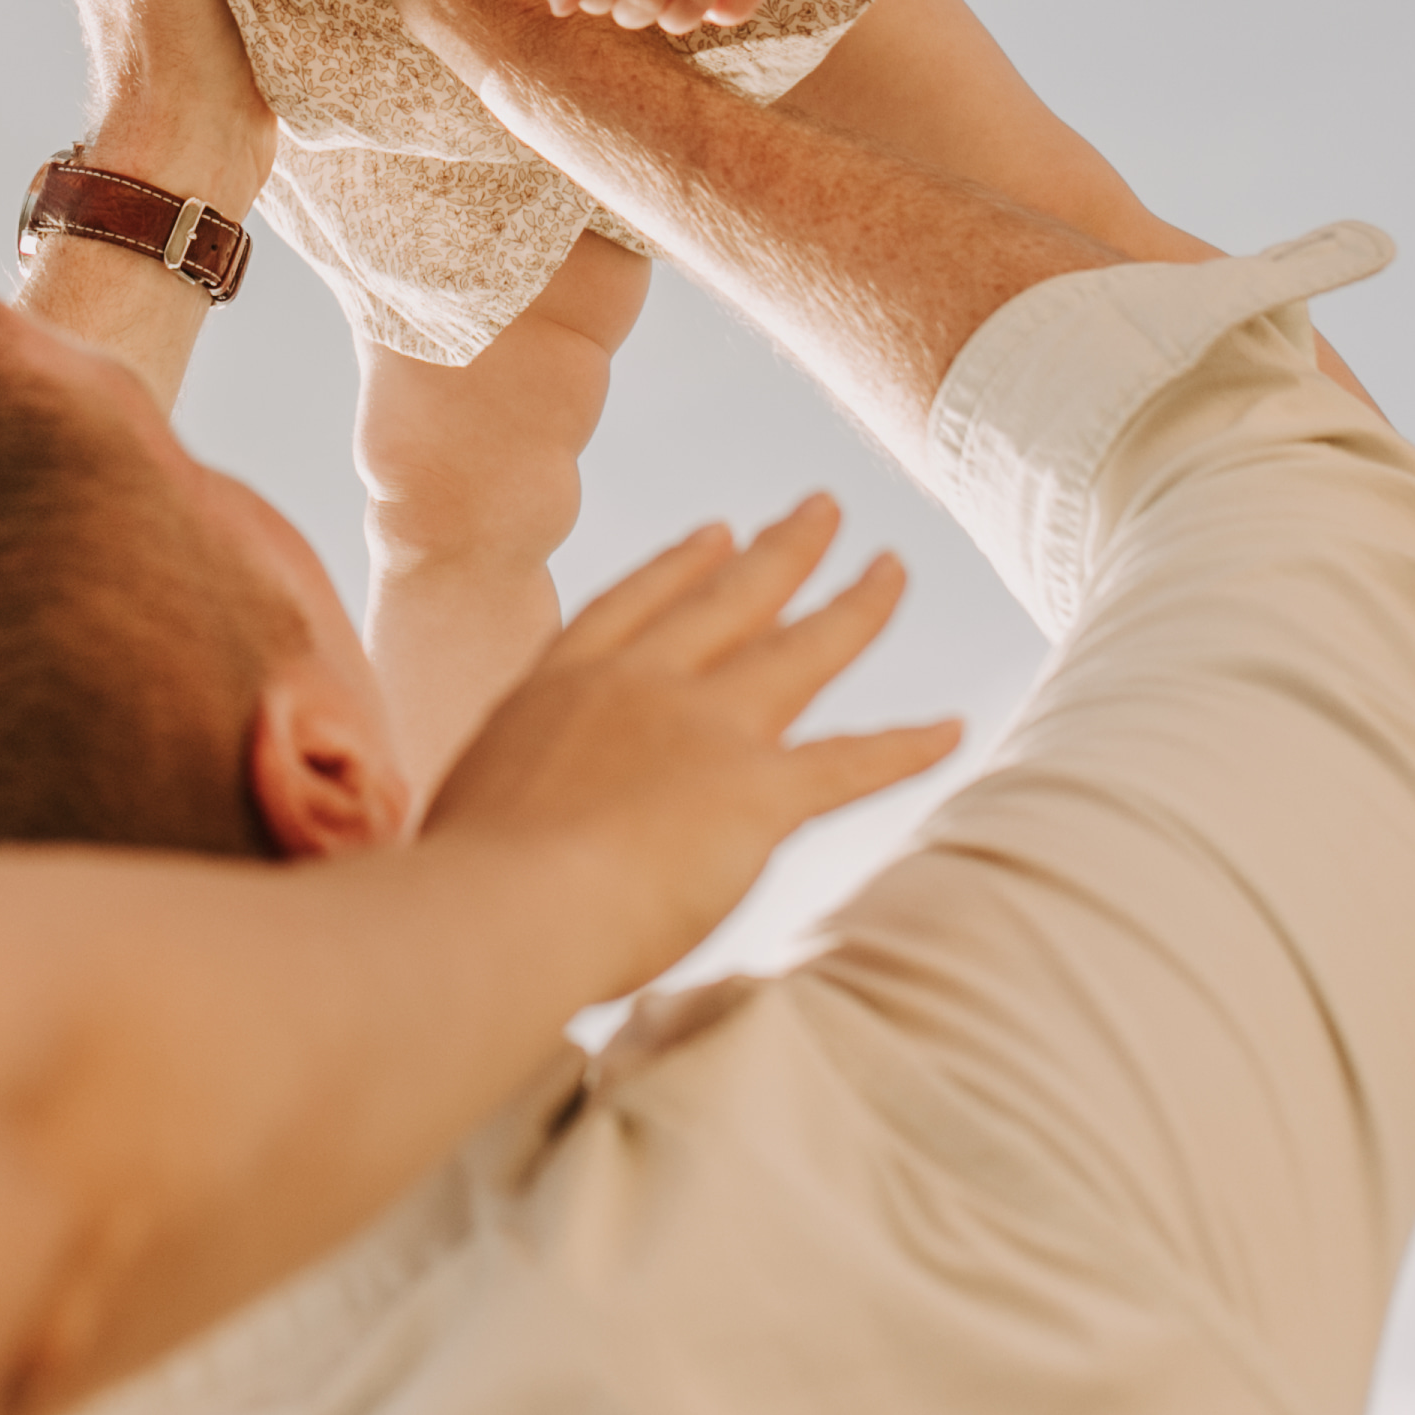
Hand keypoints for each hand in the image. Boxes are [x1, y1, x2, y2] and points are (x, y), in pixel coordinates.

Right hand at [417, 494, 959, 1001]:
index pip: (637, 607)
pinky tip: (951, 728)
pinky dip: (906, 746)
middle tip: (822, 510)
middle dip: (782, 550)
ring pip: (801, 650)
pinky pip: (849, 762)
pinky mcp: (754, 792)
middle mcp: (639, 685)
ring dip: (856, 604)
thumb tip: (493, 836)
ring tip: (892, 567)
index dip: (684, 566)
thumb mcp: (469, 809)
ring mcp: (701, 729)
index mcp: (563, 685)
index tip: (718, 533)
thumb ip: (506, 800)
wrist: (496, 904)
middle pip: (728, 599)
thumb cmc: (463, 881)